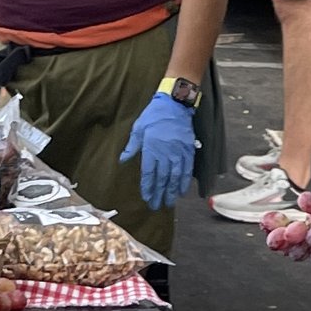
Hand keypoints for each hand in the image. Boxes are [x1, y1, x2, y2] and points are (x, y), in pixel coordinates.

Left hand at [120, 89, 197, 210]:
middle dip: (159, 194)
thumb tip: (122, 160)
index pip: (149, 174)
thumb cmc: (154, 115)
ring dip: (172, 191)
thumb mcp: (138, 128)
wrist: (174, 104)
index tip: (147, 198)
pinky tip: (182, 190)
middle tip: (157, 206)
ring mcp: (178, 152)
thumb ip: (131, 147)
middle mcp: (165, 153)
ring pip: (175, 177)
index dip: (148, 188)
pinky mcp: (188, 150)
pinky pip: (187, 169)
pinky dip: (185, 181)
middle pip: (162, 179)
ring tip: (169, 202)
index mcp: (151, 149)